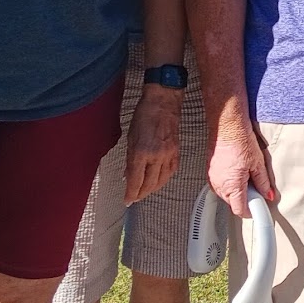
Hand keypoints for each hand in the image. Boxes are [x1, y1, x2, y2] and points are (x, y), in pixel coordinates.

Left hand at [122, 87, 180, 204]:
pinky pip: (171, 171)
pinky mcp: (176, 152)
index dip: (130, 193)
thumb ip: (130, 159)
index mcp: (142, 152)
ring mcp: (169, 154)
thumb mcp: (130, 138)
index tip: (127, 200)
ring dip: (152, 189)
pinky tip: (159, 181)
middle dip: (140, 194)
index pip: (136, 181)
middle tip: (134, 198)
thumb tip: (128, 175)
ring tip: (145, 192)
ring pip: (161, 181)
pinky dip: (164, 179)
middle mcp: (157, 156)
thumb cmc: (144, 115)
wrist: (163, 103)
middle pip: (149, 184)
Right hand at [204, 116, 275, 217]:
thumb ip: (263, 183)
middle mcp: (219, 185)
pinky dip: (229, 183)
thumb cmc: (241, 141)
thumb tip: (268, 194)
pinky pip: (220, 186)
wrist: (227, 126)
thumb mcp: (258, 163)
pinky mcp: (210, 173)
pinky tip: (236, 171)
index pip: (240, 210)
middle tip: (256, 186)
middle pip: (233, 204)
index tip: (260, 208)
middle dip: (245, 199)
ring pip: (226, 195)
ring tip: (245, 174)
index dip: (251, 211)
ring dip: (237, 191)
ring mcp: (212, 179)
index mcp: (232, 186)